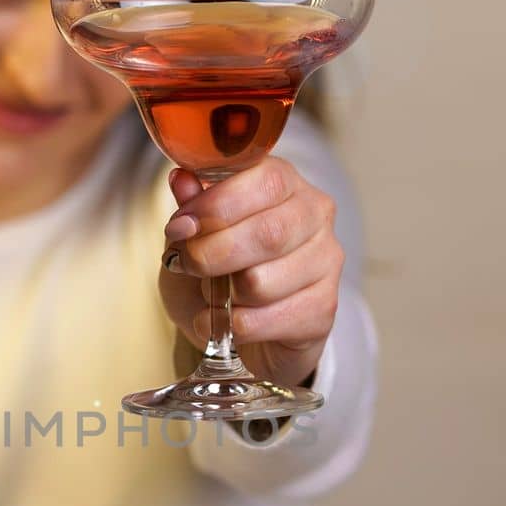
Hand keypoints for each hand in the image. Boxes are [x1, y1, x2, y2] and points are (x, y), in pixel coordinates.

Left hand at [158, 162, 343, 388]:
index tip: (179, 228)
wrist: (235, 325)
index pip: (265, 182)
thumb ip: (191, 205)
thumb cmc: (216, 267)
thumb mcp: (194, 232)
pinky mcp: (323, 309)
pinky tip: (224, 322)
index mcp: (286, 182)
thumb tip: (182, 180)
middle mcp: (315, 216)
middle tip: (185, 265)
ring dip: (223, 295)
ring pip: (263, 282)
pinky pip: (270, 320)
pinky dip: (235, 325)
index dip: (216, 205)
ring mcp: (326, 262)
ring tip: (212, 296)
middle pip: (268, 234)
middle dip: (212, 254)